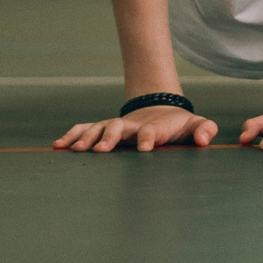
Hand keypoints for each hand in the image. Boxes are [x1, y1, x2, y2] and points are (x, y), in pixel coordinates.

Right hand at [54, 102, 216, 153]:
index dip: (148, 138)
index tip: (145, 148)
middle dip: (110, 137)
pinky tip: (58, 146)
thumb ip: (204, 129)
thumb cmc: (179, 125)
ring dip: (87, 137)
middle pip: (119, 127)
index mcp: (154, 127)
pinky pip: (85, 130)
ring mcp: (116, 126)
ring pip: (98, 128)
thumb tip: (205, 138)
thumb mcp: (195, 125)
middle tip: (101, 150)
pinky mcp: (104, 129)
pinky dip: (72, 136)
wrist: (162, 112)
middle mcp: (132, 126)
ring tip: (76, 149)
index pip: (151, 131)